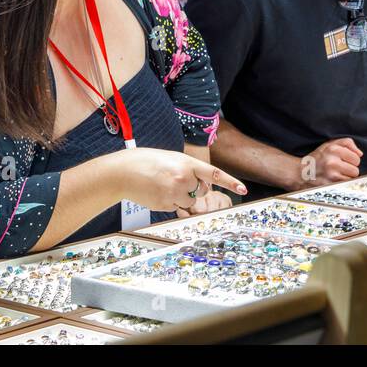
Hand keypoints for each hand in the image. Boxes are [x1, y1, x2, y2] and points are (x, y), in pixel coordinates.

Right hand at [106, 148, 245, 212]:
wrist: (123, 172)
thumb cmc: (147, 162)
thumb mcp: (171, 158)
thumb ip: (188, 169)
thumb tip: (200, 185)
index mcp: (186, 163)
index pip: (213, 174)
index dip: (230, 182)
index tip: (243, 189)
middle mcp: (183, 178)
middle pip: (201, 191)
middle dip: (194, 189)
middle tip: (176, 181)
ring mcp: (174, 192)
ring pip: (189, 202)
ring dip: (181, 197)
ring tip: (163, 186)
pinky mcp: (165, 204)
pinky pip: (176, 208)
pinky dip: (170, 202)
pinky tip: (157, 192)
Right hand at [295, 138, 362, 188]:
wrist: (300, 172)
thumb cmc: (317, 158)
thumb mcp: (330, 144)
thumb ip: (347, 143)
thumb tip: (360, 153)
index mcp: (333, 149)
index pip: (356, 158)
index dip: (352, 160)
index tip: (345, 161)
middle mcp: (332, 162)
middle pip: (355, 170)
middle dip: (350, 170)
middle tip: (340, 169)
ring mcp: (331, 175)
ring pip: (351, 179)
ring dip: (346, 178)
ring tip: (336, 175)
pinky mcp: (329, 186)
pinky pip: (345, 186)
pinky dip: (341, 184)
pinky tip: (334, 180)